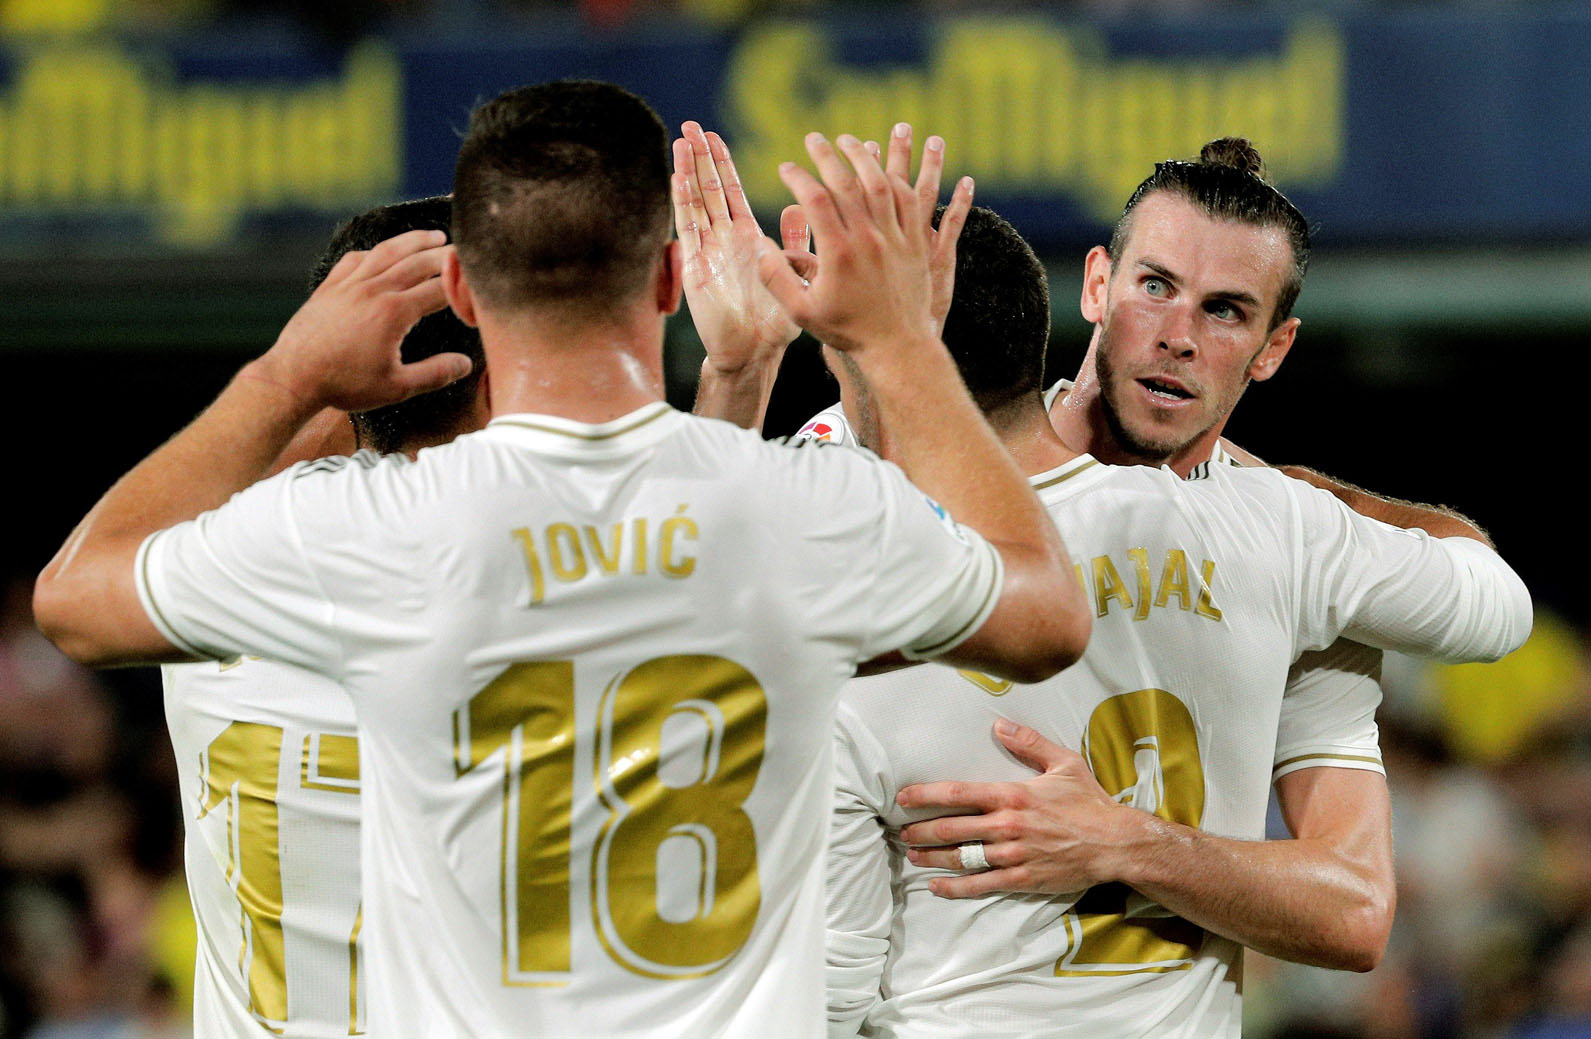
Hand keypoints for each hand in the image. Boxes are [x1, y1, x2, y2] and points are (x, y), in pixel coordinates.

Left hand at [255, 229, 468, 411]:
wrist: (293, 377)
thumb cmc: (344, 384)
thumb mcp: (397, 388)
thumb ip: (435, 374)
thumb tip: (465, 365)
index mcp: (394, 312)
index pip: (438, 290)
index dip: (461, 286)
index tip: (476, 285)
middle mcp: (374, 290)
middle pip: (417, 262)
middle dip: (444, 256)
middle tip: (464, 252)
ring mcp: (350, 285)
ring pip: (387, 252)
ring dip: (413, 240)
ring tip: (433, 236)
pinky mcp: (330, 287)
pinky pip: (355, 259)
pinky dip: (375, 251)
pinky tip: (382, 252)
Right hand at [673, 123, 808, 374]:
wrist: (754, 357)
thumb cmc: (774, 326)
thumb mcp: (795, 279)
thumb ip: (795, 244)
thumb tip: (801, 208)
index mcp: (748, 240)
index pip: (732, 193)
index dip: (722, 165)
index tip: (714, 137)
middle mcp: (726, 242)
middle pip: (711, 190)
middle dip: (702, 157)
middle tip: (692, 125)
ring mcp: (709, 254)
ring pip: (698, 205)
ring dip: (691, 172)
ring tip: (683, 140)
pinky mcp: (698, 271)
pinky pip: (690, 233)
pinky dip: (683, 205)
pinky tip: (677, 178)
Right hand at [757, 125, 961, 355]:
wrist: (897, 346)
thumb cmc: (846, 330)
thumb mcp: (801, 312)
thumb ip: (776, 278)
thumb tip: (757, 245)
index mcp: (837, 253)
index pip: (815, 199)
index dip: (798, 177)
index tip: (785, 168)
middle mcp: (868, 240)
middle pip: (847, 182)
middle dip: (827, 155)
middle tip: (813, 139)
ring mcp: (895, 239)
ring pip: (880, 184)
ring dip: (863, 157)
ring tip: (848, 141)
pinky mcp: (915, 243)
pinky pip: (909, 200)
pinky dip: (895, 179)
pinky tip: (883, 169)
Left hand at [895, 718, 1138, 897]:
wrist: (1115, 843)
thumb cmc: (1089, 802)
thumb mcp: (1063, 763)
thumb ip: (1029, 743)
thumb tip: (999, 726)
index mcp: (1012, 795)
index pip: (957, 793)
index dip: (924, 795)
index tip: (903, 797)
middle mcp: (1007, 825)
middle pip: (950, 828)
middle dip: (920, 830)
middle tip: (901, 832)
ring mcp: (1013, 855)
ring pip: (961, 857)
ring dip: (932, 858)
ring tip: (912, 856)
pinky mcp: (1022, 879)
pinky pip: (981, 885)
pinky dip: (955, 888)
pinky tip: (936, 886)